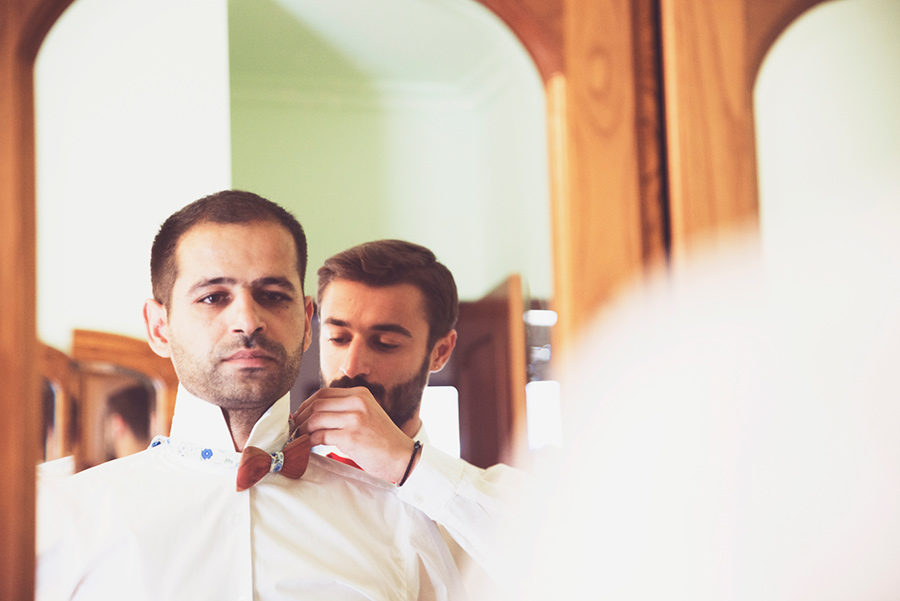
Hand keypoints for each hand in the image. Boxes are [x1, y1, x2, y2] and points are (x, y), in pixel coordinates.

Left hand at [293, 386, 417, 482]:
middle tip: (295, 430)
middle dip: (301, 417)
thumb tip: (312, 416)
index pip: (324, 393)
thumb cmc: (382, 441)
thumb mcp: (366, 415)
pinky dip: (310, 441)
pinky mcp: (351, 437)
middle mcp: (358, 403)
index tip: (299, 417)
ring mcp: (355, 419)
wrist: (402, 458)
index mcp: (360, 394)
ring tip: (300, 439)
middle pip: (317, 404)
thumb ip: (345, 411)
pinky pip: (320, 436)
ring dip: (303, 430)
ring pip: (316, 419)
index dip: (306, 405)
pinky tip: (309, 447)